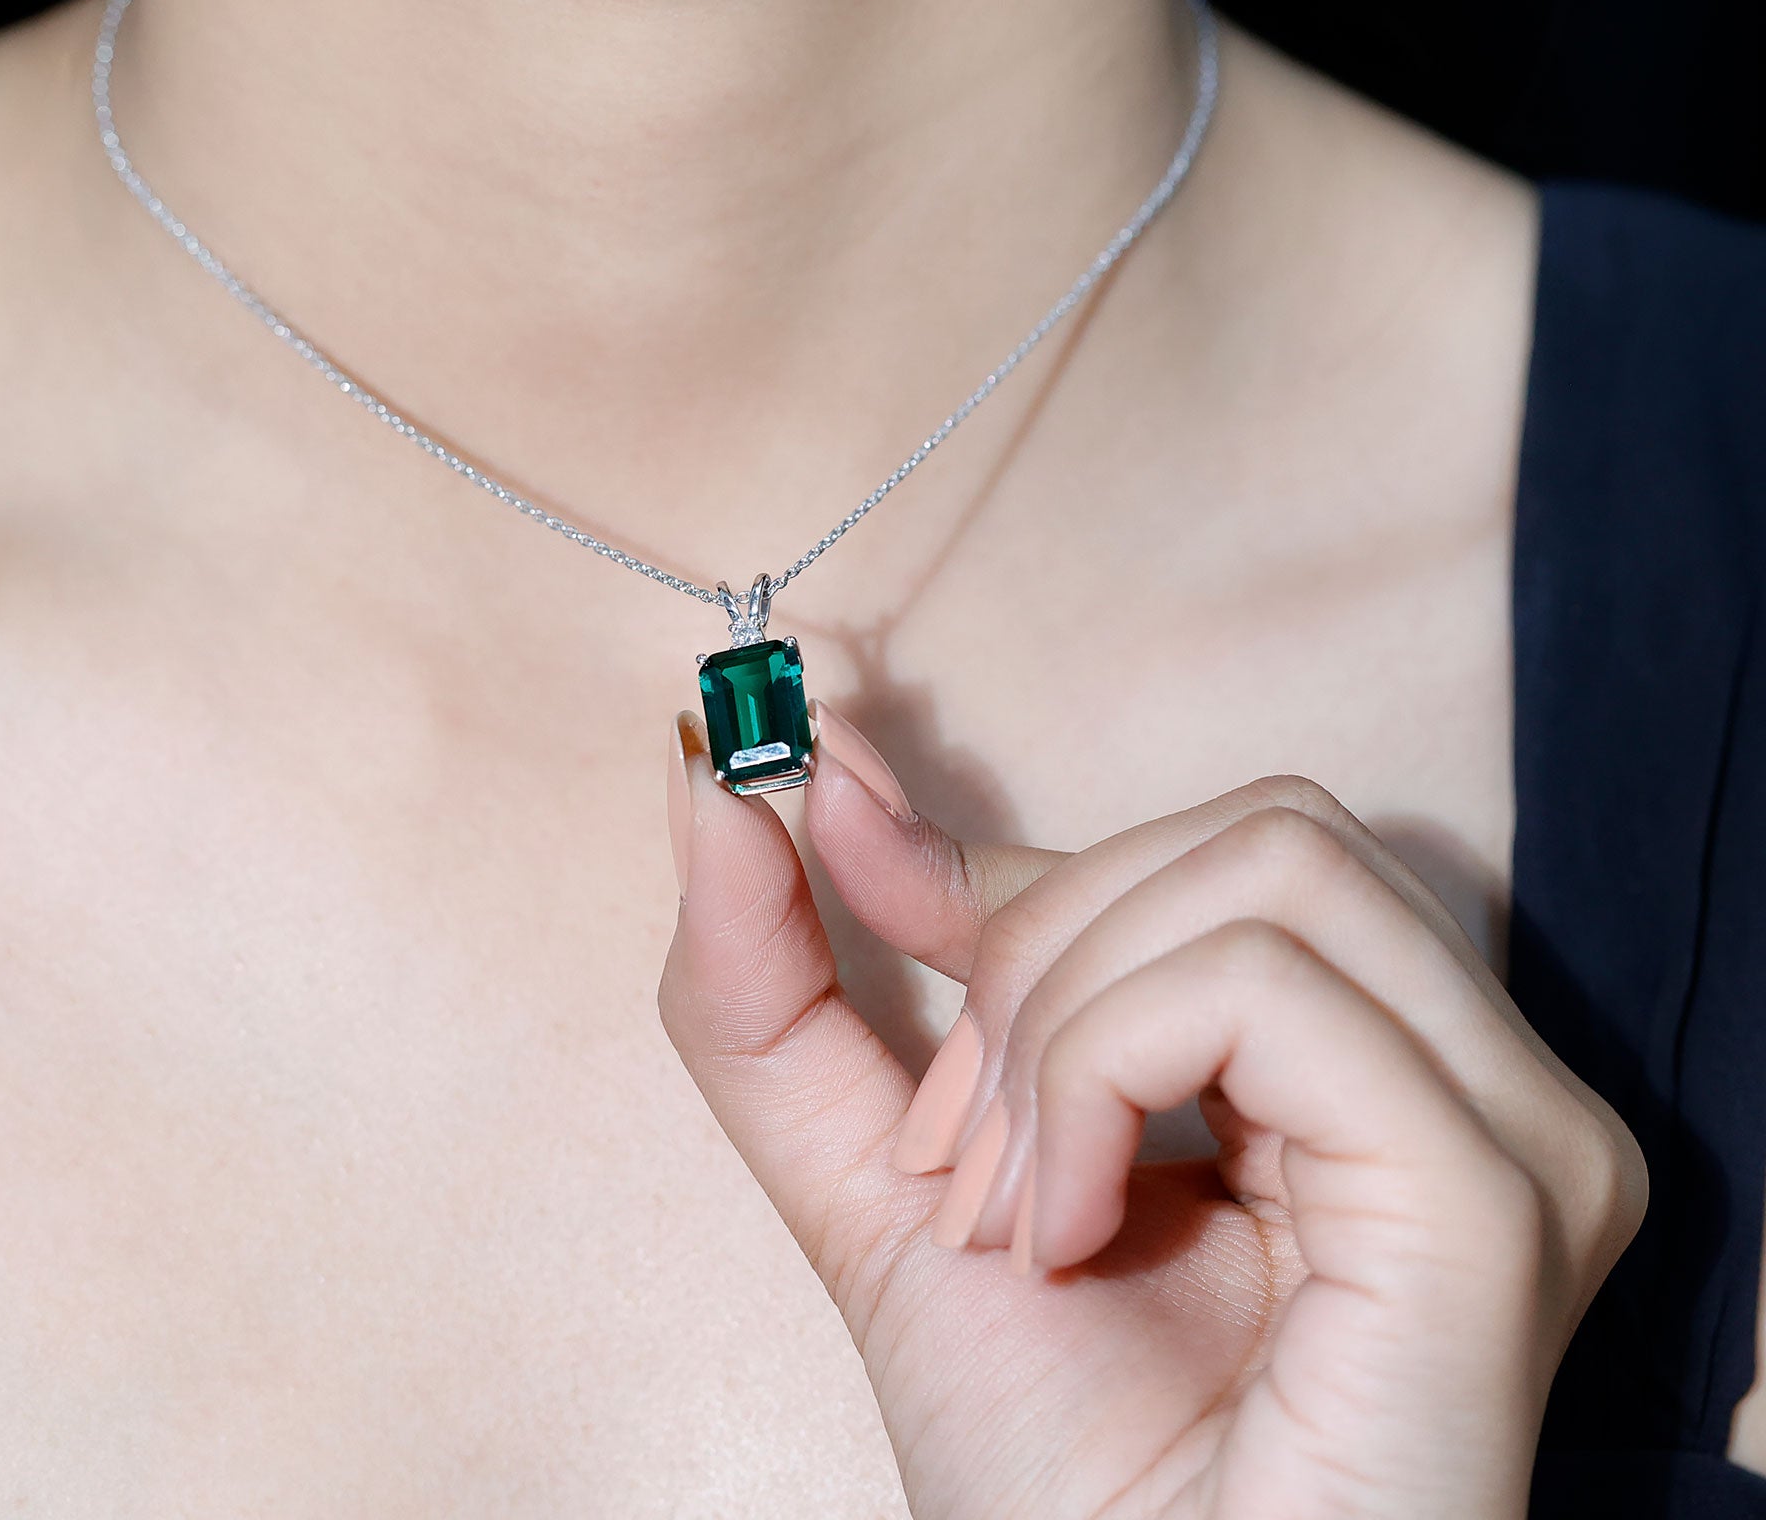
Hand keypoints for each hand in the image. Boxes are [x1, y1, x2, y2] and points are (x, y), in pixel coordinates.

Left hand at [657, 707, 1645, 1519]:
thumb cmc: (1052, 1479)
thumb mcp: (887, 1187)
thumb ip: (790, 992)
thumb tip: (716, 779)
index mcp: (1369, 1070)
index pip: (1211, 849)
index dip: (1016, 868)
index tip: (833, 818)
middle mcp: (1472, 1080)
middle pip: (1250, 831)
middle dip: (1039, 966)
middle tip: (969, 1174)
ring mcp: (1512, 1128)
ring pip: (1261, 870)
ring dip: (1066, 1024)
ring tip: (1030, 1217)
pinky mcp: (1492, 1194)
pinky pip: (1256, 987)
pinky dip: (1103, 1074)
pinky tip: (1078, 1233)